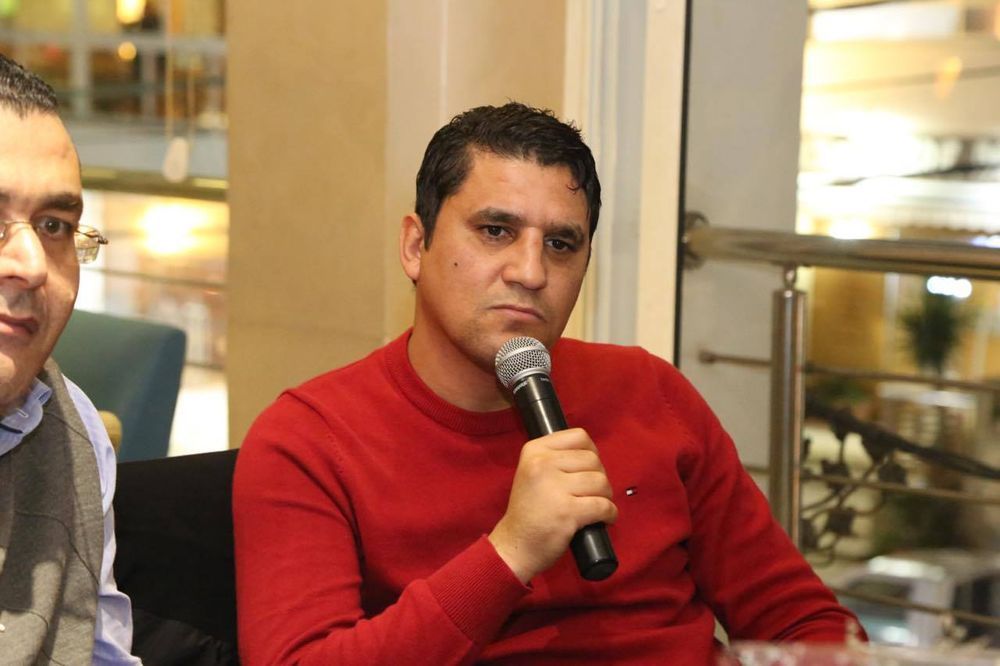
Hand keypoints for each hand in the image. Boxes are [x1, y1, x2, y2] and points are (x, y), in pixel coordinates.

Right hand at [488, 428, 616, 582]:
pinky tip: (605, 519)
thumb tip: (593, 456)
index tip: (588, 469)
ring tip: (596, 506)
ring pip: (601, 482)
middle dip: (599, 477)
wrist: (515, 545)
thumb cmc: (529, 510)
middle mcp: (542, 464)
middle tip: (592, 493)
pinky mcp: (567, 511)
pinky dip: (610, 513)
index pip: (579, 437)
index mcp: (534, 451)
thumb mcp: (532, 472)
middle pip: (593, 460)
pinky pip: (603, 505)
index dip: (591, 452)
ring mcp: (554, 488)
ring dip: (606, 496)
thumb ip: (556, 459)